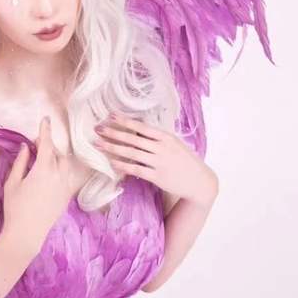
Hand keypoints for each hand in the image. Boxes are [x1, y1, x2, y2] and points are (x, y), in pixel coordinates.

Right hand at [2, 116, 75, 255]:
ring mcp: (65, 187)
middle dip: (49, 146)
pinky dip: (62, 170)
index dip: (45, 131)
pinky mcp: (67, 197)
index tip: (45, 120)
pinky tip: (51, 174)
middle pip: (58, 153)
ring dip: (57, 158)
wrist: (26, 234)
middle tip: (36, 146)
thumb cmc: (14, 208)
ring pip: (66, 165)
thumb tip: (26, 147)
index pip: (47, 144)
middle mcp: (59, 176)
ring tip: (44, 159)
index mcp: (43, 170)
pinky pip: (68, 177)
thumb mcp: (12, 183)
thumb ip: (20, 162)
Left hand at [93, 110, 218, 205]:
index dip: (125, 121)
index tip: (111, 115)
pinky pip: (136, 169)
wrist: (199, 181)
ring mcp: (159, 162)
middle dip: (113, 133)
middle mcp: (162, 148)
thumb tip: (137, 131)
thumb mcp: (174, 144)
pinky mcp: (157, 177)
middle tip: (98, 129)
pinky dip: (122, 165)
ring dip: (113, 148)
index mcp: (166, 137)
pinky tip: (111, 162)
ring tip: (98, 144)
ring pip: (131, 153)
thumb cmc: (184, 161)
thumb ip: (157, 138)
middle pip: (133, 139)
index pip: (142, 126)